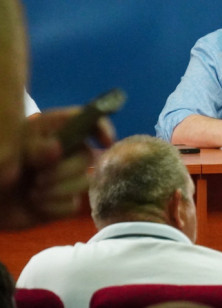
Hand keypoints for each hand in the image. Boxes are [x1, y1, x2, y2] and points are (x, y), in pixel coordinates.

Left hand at [0, 107, 114, 229]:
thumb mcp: (10, 151)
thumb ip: (33, 148)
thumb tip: (56, 149)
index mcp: (55, 131)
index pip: (89, 121)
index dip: (102, 127)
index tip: (104, 141)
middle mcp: (67, 152)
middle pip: (88, 157)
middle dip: (64, 171)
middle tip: (38, 179)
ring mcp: (67, 178)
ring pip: (84, 182)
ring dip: (57, 190)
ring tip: (33, 193)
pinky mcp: (63, 202)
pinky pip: (71, 205)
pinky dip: (52, 208)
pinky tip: (36, 205)